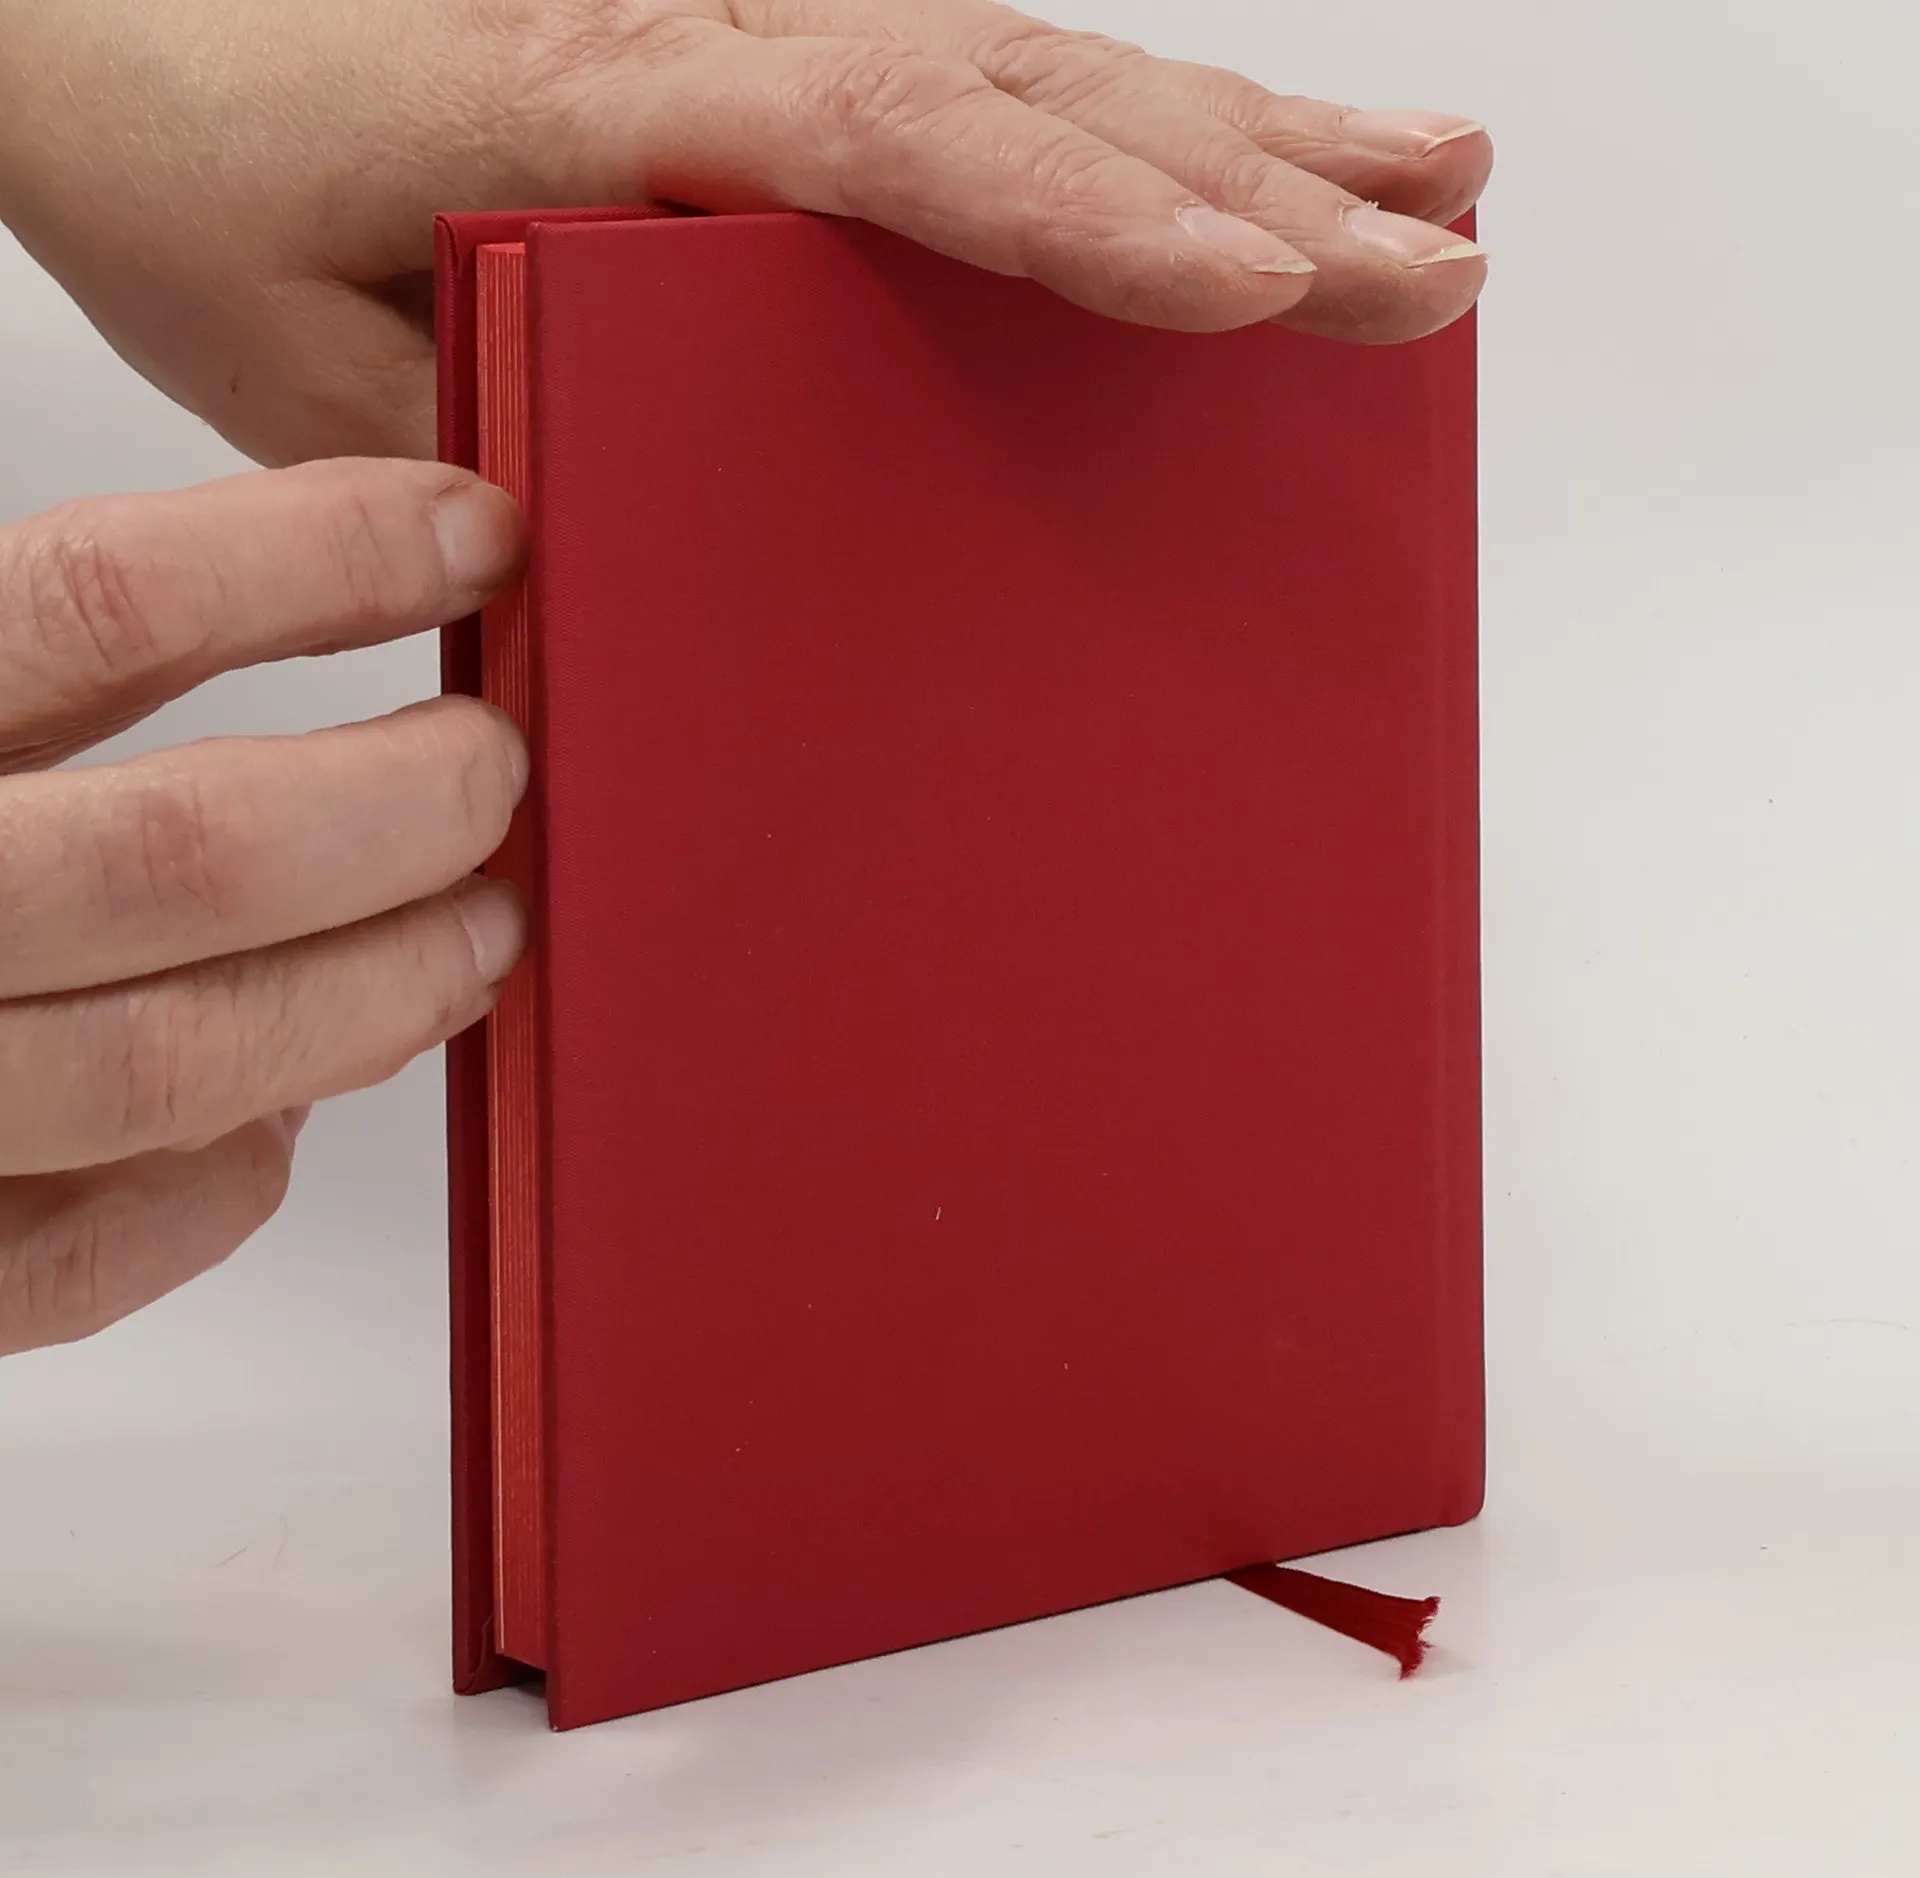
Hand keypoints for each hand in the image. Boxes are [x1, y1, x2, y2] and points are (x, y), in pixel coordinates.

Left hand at [0, 0, 1490, 466]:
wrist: (108, 35)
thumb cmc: (202, 184)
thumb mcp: (322, 375)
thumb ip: (493, 471)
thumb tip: (638, 601)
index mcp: (614, 111)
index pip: (903, 146)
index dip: (1096, 220)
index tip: (1258, 291)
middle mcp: (722, 43)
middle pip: (1038, 95)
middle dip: (1264, 186)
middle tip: (1439, 271)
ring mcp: (761, 38)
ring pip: (1051, 67)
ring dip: (1254, 132)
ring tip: (1433, 192)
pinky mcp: (772, 67)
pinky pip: (993, 83)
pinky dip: (1144, 128)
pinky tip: (1249, 161)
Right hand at [0, 461, 526, 1354]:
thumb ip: (20, 655)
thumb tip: (285, 593)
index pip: (101, 604)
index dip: (319, 559)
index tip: (472, 534)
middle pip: (184, 855)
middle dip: (397, 810)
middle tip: (497, 772)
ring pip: (178, 1065)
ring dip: (375, 996)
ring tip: (480, 934)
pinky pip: (82, 1257)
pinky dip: (222, 1185)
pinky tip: (287, 1111)